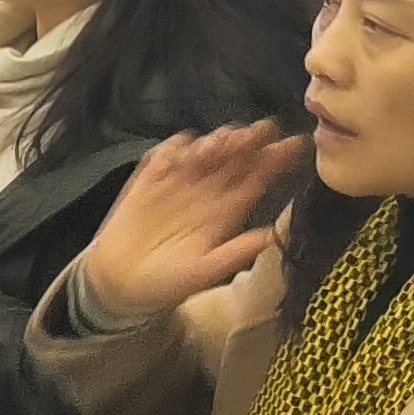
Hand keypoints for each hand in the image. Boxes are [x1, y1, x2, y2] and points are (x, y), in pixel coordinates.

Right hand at [77, 121, 309, 317]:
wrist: (119, 284)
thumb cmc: (165, 283)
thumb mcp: (203, 273)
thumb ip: (235, 254)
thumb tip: (272, 237)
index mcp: (226, 213)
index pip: (256, 180)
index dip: (275, 162)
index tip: (294, 145)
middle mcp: (207, 193)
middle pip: (234, 159)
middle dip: (250, 141)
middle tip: (261, 130)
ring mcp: (178, 183)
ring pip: (204, 151)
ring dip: (216, 141)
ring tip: (225, 141)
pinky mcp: (149, 180)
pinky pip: (165, 154)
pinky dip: (176, 147)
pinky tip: (185, 147)